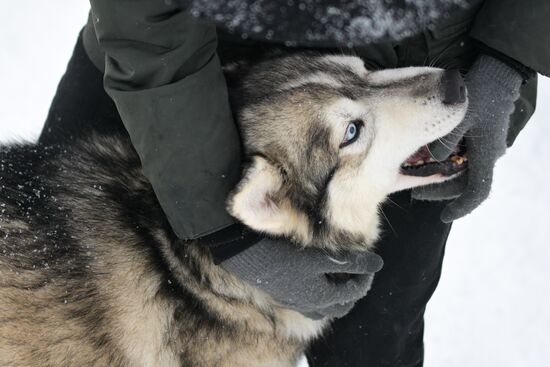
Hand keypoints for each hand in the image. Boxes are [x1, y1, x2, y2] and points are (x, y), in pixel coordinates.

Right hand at [221, 238, 382, 318]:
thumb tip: (377, 264)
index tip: (374, 262)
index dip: (367, 276)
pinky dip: (319, 290)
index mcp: (321, 298)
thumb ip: (350, 262)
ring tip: (340, 276)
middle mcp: (308, 304)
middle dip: (353, 289)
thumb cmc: (283, 253)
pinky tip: (317, 276)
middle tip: (360, 272)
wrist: (243, 251)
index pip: (354, 292)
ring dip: (335, 294)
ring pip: (323, 305)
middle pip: (339, 305)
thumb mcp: (320, 257)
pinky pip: (308, 299)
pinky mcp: (282, 292)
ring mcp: (294, 300)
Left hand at [412, 55, 522, 221]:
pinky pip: (462, 158)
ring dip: (441, 177)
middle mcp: (486, 154)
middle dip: (440, 191)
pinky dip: (446, 163)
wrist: (498, 72)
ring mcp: (484, 146)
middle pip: (464, 183)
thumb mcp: (459, 116)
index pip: (477, 192)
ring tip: (418, 176)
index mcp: (485, 154)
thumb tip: (434, 159)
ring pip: (462, 171)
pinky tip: (428, 159)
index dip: (461, 207)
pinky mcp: (479, 137)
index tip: (445, 217)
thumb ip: (445, 140)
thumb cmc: (479, 92)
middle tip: (417, 193)